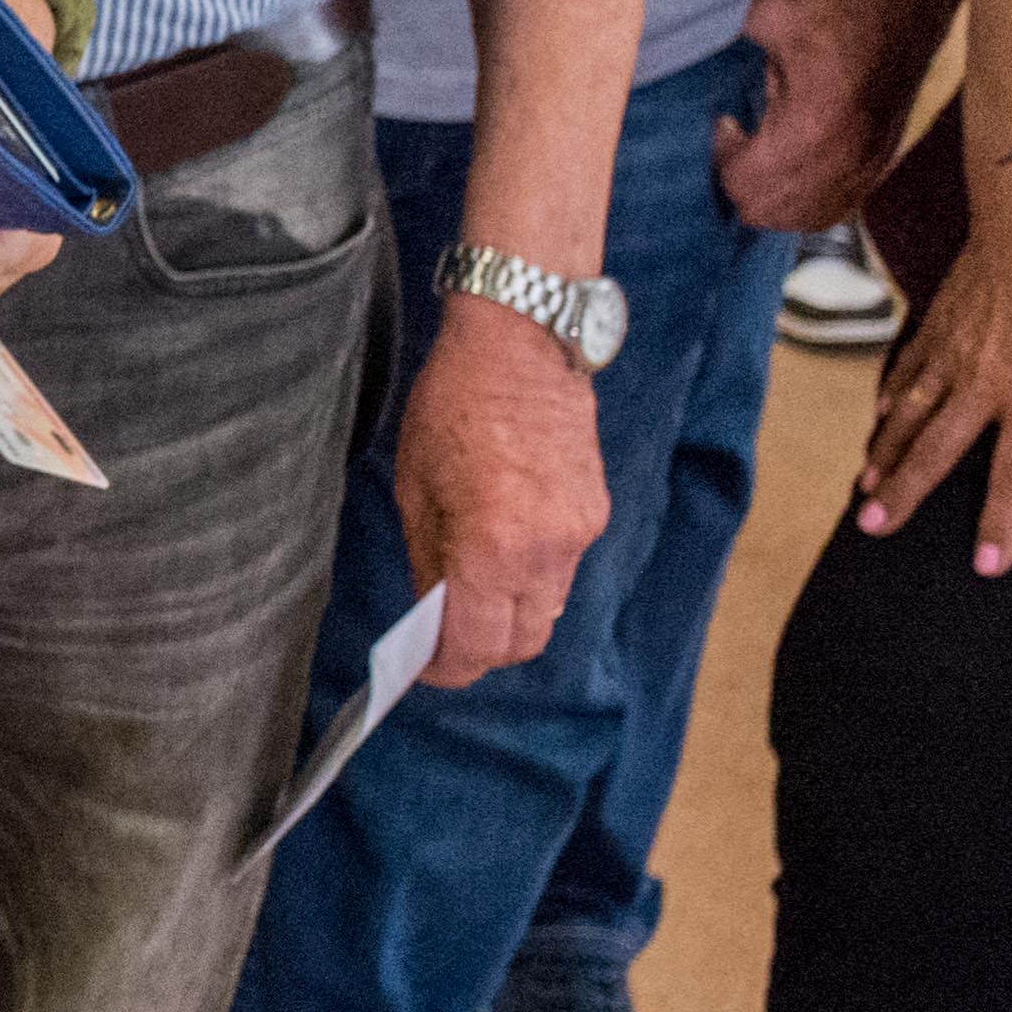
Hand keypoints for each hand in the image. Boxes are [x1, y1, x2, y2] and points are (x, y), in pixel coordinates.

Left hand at [394, 304, 609, 680]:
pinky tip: (501, 551)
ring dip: (508, 616)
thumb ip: (430, 562)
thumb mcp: (415, 487)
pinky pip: (562, 571)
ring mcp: (580, 533)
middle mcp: (548, 551)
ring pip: (546, 610)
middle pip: (521, 641)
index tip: (422, 668)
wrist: (524, 343)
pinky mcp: (596, 513)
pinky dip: (531, 579)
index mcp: (494, 547)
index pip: (477, 645)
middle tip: (441, 638)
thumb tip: (432, 617)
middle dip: (480, 651)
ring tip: (467, 593)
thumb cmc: (454, 405)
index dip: (446, 668)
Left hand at [711, 0, 925, 235]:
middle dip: (739, 182)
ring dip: (769, 197)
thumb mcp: (769, 15)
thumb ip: (723, 37)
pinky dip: (801, 202)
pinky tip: (791, 166)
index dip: (723, 157)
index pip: (742, 183)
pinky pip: (829, 213)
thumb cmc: (833, 11)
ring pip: (797, 219)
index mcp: (810, 127)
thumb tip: (690, 39)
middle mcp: (840, 161)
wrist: (899, 9)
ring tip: (761, 157)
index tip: (726, 124)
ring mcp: (863, 169)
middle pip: (764, 212)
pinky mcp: (876, 168)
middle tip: (737, 146)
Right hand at [856, 217, 1011, 572]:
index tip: (988, 563)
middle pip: (933, 451)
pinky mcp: (934, 324)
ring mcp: (949, 354)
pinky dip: (889, 396)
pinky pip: (904, 369)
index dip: (1003, 522)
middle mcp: (978, 384)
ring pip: (905, 413)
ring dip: (884, 451)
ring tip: (866, 483)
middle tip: (872, 523)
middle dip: (903, 492)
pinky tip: (879, 413)